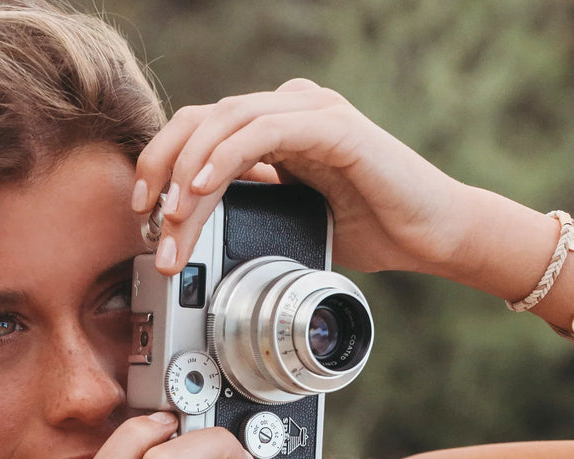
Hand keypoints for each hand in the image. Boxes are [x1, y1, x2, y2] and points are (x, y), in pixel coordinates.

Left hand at [133, 79, 470, 278]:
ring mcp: (312, 111)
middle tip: (145, 218)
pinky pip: (265, 130)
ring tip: (170, 215)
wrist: (431, 234)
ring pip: (226, 121)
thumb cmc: (371, 229)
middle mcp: (290, 110)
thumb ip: (250, 209)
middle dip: (162, 168)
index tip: (142, 212)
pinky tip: (204, 186)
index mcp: (277, 129)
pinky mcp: (334, 126)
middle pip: (202, 119)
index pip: (202, 132)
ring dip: (188, 170)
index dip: (162, 165)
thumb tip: (196, 225)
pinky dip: (228, 156)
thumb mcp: (290, 222)